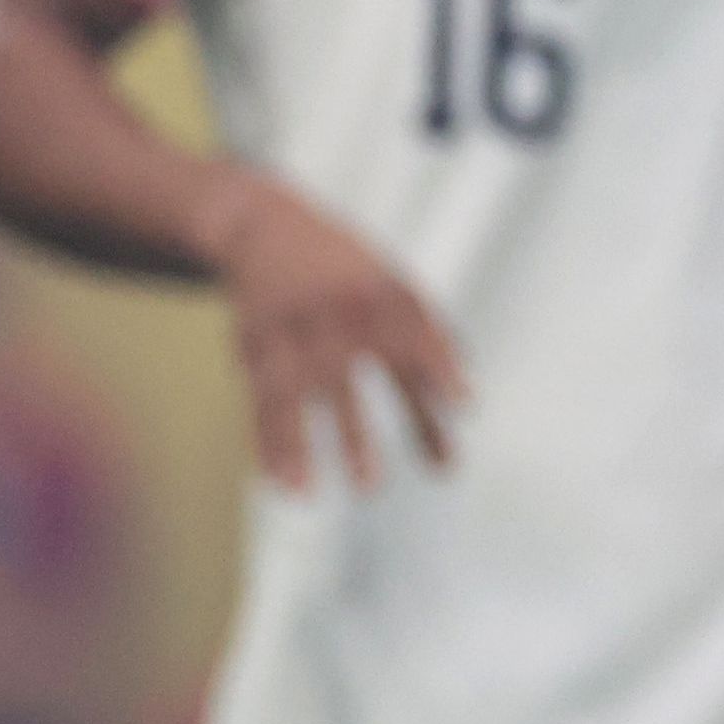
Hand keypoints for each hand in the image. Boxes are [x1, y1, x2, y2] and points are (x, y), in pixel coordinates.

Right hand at [197, 166, 465, 493]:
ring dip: (298, 447)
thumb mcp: (394, 285)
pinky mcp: (255, 342)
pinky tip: (279, 481)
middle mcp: (333, 317)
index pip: (416, 339)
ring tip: (309, 496)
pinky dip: (266, 440)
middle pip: (344, 381)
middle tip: (371, 487)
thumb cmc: (349, 271)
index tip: (464, 406)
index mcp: (378, 299)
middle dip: (354, 435)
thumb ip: (431, 335)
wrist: (269, 227)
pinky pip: (260, 398)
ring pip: (290, 397)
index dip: (441, 367)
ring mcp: (290, 330)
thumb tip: (467, 402)